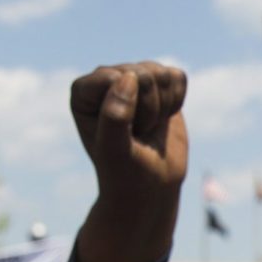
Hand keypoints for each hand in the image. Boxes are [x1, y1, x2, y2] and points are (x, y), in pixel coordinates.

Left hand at [70, 61, 187, 214]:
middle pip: (142, 74)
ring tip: (148, 128)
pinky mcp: (158, 82)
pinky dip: (177, 102)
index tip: (124, 134)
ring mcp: (133, 78)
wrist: (150, 187)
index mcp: (83, 92)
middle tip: (138, 134)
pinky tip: (162, 119)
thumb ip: (115, 116)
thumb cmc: (125, 172)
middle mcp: (106, 79)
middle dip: (149, 109)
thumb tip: (128, 77)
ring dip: (163, 107)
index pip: (115, 77)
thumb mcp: (115, 151)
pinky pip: (178, 77)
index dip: (130, 108)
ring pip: (162, 75)